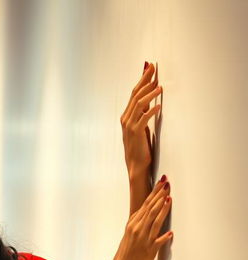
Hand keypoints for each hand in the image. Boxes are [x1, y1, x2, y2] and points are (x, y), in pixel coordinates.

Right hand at [109, 179, 172, 259]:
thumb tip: (146, 213)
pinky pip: (158, 242)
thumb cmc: (128, 253)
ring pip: (154, 221)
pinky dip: (164, 237)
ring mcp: (143, 239)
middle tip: (167, 183)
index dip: (154, 193)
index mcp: (133, 224)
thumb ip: (139, 223)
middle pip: (150, 209)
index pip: (145, 204)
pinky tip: (171, 232)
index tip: (161, 182)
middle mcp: (137, 229)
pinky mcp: (149, 250)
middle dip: (159, 195)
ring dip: (162, 209)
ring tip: (169, 198)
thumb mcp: (131, 234)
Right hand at [121, 62, 161, 176]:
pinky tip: (159, 105)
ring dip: (150, 94)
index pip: (134, 93)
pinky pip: (144, 118)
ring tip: (160, 86)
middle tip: (154, 68)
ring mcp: (129, 126)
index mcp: (126, 116)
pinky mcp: (136, 133)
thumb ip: (143, 114)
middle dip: (145, 80)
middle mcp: (125, 119)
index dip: (142, 80)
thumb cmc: (140, 147)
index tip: (150, 68)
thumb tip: (150, 102)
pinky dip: (152, 110)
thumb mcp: (141, 127)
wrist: (135, 165)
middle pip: (135, 95)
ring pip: (139, 104)